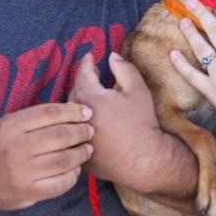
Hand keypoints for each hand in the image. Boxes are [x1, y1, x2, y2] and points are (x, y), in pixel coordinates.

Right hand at [0, 102, 93, 213]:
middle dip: (81, 131)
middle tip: (89, 131)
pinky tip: (76, 168)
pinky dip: (73, 174)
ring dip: (81, 153)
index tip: (87, 112)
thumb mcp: (8, 124)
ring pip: (64, 160)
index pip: (50, 113)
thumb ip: (36, 117)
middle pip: (60, 135)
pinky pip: (60, 183)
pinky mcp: (28, 193)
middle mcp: (16, 149)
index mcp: (10, 127)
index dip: (73, 111)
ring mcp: (22, 173)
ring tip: (87, 148)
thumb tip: (73, 108)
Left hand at [69, 52, 175, 191]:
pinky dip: (80, 123)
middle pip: (75, 92)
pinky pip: (75, 132)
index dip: (87, 62)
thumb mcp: (137, 90)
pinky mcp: (79, 152)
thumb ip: (124, 68)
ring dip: (80, 102)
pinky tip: (91, 121)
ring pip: (72, 113)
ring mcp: (76, 136)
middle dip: (84, 81)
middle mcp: (77, 116)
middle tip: (92, 73)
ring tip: (91, 96)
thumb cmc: (141, 122)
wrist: (143, 159)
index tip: (90, 56)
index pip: (83, 73)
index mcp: (90, 97)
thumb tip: (112, 56)